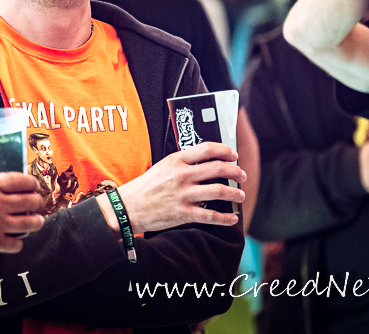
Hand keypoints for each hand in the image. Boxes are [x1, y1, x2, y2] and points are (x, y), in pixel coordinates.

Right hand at [0, 172, 45, 259]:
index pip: (19, 181)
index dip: (31, 182)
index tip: (35, 185)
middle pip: (30, 201)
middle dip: (37, 201)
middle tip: (37, 203)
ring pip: (29, 223)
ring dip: (36, 222)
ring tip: (37, 222)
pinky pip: (16, 244)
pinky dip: (17, 243)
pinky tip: (14, 242)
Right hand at [100, 142, 245, 232]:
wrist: (127, 208)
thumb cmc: (145, 187)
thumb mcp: (162, 167)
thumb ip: (182, 163)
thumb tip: (206, 163)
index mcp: (175, 161)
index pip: (206, 149)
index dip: (225, 150)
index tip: (234, 155)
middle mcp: (181, 176)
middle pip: (218, 169)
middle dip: (235, 172)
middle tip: (242, 175)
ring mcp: (183, 195)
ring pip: (219, 191)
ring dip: (235, 194)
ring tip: (240, 195)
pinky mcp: (183, 214)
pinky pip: (211, 215)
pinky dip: (225, 218)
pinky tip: (232, 218)